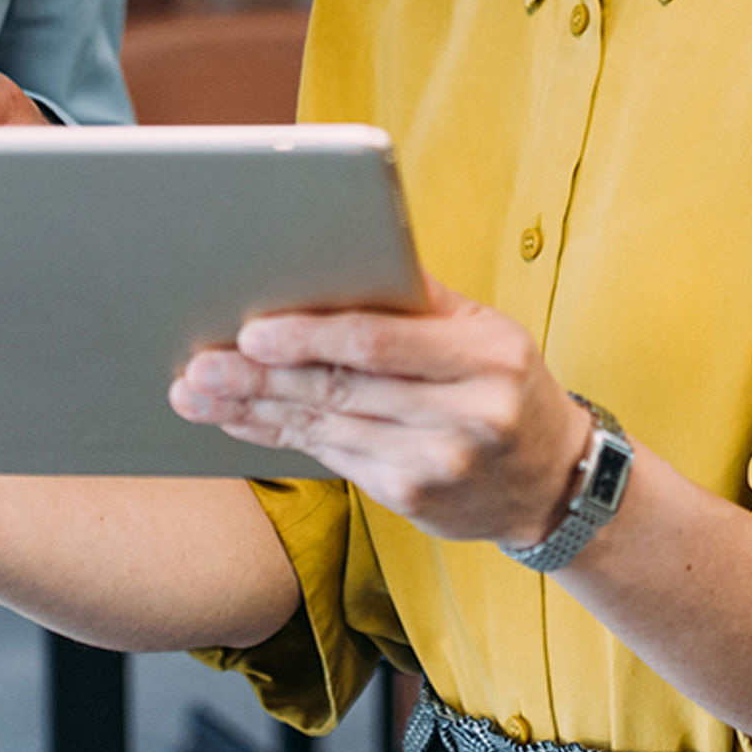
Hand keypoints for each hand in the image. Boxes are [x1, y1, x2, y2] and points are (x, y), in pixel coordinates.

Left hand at [171, 279, 591, 551]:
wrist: (553, 481)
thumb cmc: (506, 383)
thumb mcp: (487, 330)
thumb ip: (418, 299)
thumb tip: (341, 251)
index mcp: (485, 357)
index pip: (382, 343)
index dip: (312, 338)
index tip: (253, 332)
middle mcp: (465, 416)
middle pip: (342, 390)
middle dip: (261, 379)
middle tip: (200, 367)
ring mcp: (438, 466)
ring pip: (326, 428)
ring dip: (254, 411)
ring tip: (198, 394)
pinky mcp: (412, 499)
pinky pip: (332, 457)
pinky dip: (280, 437)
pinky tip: (241, 421)